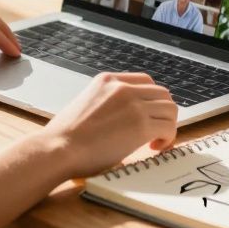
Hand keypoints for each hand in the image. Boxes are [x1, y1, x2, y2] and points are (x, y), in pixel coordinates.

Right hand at [41, 72, 177, 178]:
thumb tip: (121, 116)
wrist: (58, 148)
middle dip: (162, 112)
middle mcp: (123, 87)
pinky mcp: (140, 125)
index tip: (148, 115)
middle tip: (155, 130)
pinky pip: (169, 127)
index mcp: (107, 80)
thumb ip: (106, 102)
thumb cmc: (65, 136)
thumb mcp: (85, 103)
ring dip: (167, 125)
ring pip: (170, 108)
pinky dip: (168, 138)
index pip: (145, 81)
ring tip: (155, 141)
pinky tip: (155, 148)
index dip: (151, 100)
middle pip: (161, 93)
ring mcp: (133, 104)